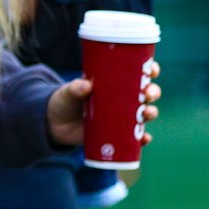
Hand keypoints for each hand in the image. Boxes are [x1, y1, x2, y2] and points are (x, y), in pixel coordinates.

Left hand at [45, 60, 161, 147]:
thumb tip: (85, 86)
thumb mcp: (67, 92)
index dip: (151, 70)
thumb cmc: (64, 102)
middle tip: (148, 94)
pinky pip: (135, 137)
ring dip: (151, 113)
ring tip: (146, 114)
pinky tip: (145, 139)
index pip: (138, 72)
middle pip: (146, 93)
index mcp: (115, 82)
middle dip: (153, 92)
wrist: (55, 126)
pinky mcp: (117, 134)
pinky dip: (143, 138)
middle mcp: (123, 98)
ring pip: (144, 113)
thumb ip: (74, 88)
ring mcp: (121, 117)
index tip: (153, 70)